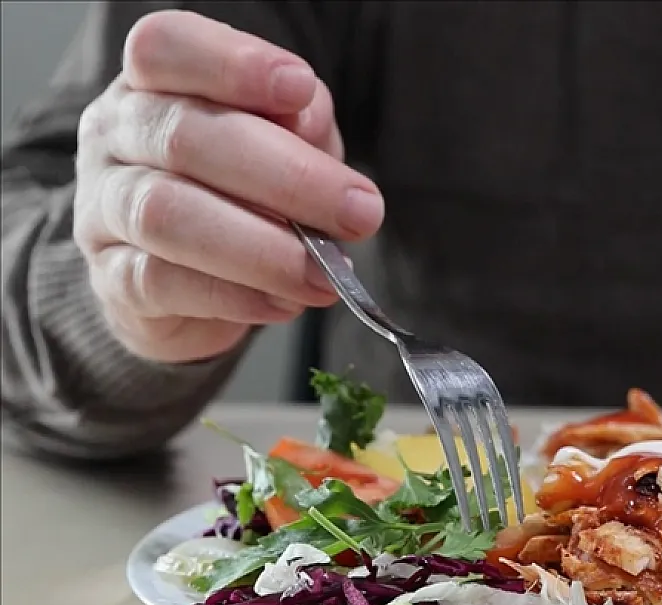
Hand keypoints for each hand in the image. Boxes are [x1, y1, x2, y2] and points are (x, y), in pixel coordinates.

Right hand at [73, 10, 383, 363]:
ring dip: (263, 248)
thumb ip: (298, 124)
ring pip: (167, 214)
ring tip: (325, 273)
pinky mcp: (111, 280)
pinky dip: (235, 295)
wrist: (182, 282)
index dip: (232, 63)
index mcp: (153, 83)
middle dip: (287, 177)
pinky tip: (284, 301)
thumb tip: (306, 121)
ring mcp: (103, 208)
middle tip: (359, 212)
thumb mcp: (284, 141)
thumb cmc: (241, 189)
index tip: (299, 87)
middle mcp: (115, 135)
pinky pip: (164, 283)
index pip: (167, 47)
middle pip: (184, 137)